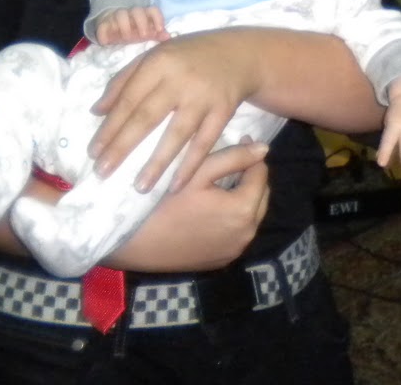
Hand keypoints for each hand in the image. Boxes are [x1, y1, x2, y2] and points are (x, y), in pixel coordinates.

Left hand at [89, 28, 256, 191]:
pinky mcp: (224, 111)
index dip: (110, 127)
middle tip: (103, 173)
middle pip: (147, 117)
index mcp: (158, 62)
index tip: (93, 153)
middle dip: (122, 147)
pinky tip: (176, 185)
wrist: (239, 54)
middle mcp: (180, 79)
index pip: (128, 99)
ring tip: (140, 187)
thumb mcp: (155, 56)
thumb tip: (96, 111)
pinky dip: (191, 164)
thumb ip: (124, 80)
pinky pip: (205, 142)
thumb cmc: (188, 57)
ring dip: (157, 163)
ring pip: (177, 134)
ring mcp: (204, 96)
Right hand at [94, 5, 168, 45]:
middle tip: (143, 36)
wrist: (112, 24)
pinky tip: (106, 42)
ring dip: (124, 26)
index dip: (157, 18)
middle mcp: (130, 13)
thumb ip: (157, 34)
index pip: (152, 10)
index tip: (159, 29)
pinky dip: (103, 34)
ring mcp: (116, 17)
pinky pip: (102, 27)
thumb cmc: (134, 29)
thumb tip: (168, 37)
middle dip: (141, 22)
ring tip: (126, 38)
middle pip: (137, 11)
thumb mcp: (146, 32)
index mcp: (143, 14)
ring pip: (120, 14)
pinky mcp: (103, 24)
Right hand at [105, 140, 269, 272]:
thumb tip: (264, 148)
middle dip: (250, 176)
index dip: (251, 155)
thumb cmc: (165, 202)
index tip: (240, 140)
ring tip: (224, 181)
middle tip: (231, 161)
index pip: (261, 174)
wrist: (136, 244)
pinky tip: (215, 208)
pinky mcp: (223, 260)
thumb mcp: (198, 172)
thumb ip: (233, 157)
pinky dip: (233, 218)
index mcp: (243, 210)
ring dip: (243, 197)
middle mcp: (246, 234)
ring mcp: (235, 250)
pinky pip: (238, 232)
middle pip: (260, 195)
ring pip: (251, 215)